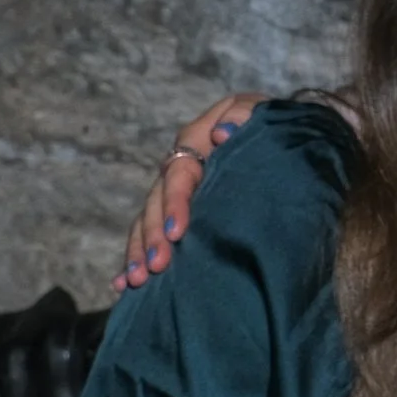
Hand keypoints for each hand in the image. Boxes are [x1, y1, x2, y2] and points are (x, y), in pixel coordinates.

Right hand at [114, 94, 268, 291]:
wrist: (272, 134)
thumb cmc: (265, 124)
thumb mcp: (259, 112)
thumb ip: (243, 116)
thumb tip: (222, 135)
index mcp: (195, 145)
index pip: (178, 176)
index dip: (175, 203)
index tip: (178, 232)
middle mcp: (178, 171)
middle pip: (156, 204)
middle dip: (153, 236)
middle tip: (156, 266)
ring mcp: (174, 193)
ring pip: (147, 222)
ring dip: (139, 251)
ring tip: (136, 280)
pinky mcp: (177, 213)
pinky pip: (150, 234)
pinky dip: (135, 258)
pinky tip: (123, 284)